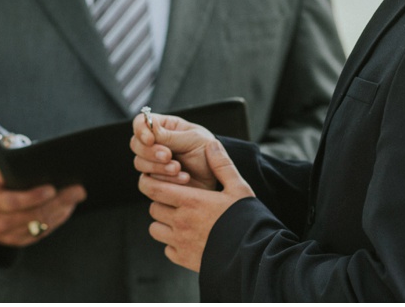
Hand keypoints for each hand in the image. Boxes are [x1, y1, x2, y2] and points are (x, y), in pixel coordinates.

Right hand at [0, 168, 85, 246]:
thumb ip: (8, 170)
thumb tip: (30, 163)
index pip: (14, 202)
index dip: (34, 197)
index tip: (52, 188)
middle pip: (33, 215)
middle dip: (59, 202)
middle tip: (77, 190)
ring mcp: (10, 236)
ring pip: (41, 226)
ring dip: (62, 211)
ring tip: (76, 197)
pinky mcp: (21, 242)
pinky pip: (43, 232)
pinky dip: (57, 220)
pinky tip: (67, 208)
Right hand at [131, 112, 217, 189]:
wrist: (219, 177)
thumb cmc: (209, 152)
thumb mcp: (194, 139)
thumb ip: (170, 136)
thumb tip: (150, 128)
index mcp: (164, 127)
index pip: (140, 123)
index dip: (141, 130)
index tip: (150, 139)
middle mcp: (155, 144)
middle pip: (135, 144)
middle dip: (150, 152)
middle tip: (168, 156)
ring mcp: (154, 163)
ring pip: (139, 164)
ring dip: (158, 167)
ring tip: (179, 169)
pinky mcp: (156, 182)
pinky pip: (147, 182)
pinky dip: (164, 181)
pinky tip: (182, 179)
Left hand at [138, 139, 254, 271]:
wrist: (254, 256)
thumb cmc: (247, 220)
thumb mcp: (239, 188)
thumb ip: (222, 166)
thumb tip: (212, 145)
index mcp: (191, 201)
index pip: (153, 188)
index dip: (150, 182)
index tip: (156, 180)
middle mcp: (181, 222)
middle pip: (154, 207)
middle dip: (161, 202)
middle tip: (176, 200)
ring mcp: (181, 242)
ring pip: (155, 229)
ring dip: (163, 223)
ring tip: (180, 220)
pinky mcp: (184, 260)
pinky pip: (167, 249)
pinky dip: (172, 244)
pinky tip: (188, 239)